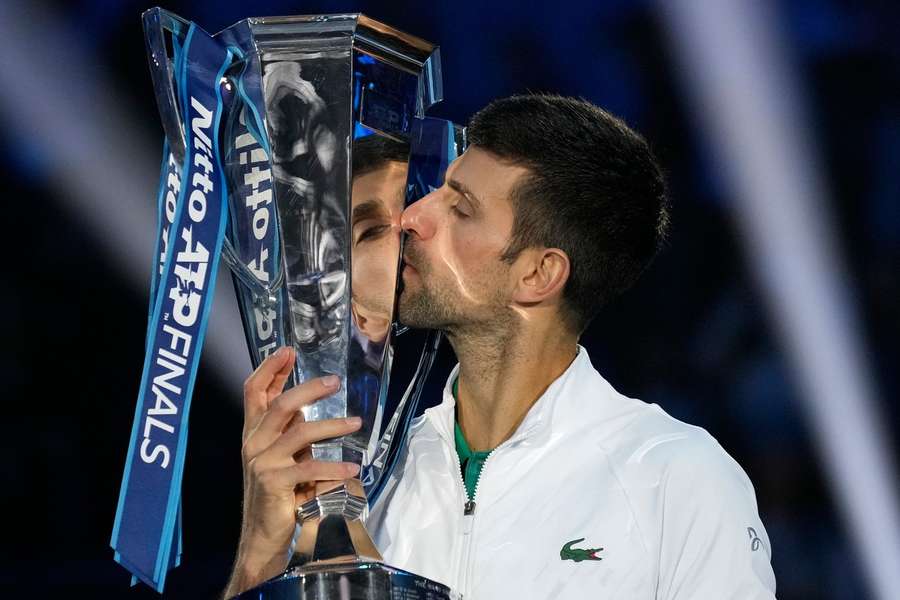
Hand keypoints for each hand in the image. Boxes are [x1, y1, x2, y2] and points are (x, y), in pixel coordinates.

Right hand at [224, 347, 361, 596]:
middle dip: (308, 389)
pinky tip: (352, 468)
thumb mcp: (283, 454)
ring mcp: (262, 462)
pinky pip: (309, 468)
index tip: (288, 350)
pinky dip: (333, 467)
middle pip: (279, 405)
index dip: (268, 368)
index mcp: (253, 432)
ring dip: (332, 426)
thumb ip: (290, 429)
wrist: (264, 533)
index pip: (253, 391)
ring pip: (299, 432)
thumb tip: (306, 401)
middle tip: (335, 381)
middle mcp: (253, 442)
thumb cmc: (278, 492)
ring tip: (356, 424)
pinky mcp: (274, 483)